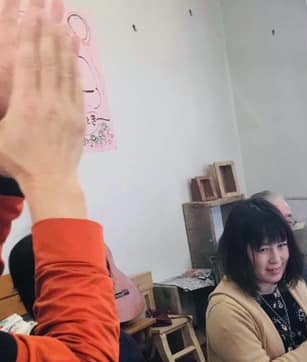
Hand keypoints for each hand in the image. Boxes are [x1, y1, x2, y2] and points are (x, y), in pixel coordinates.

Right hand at [0, 0, 83, 199]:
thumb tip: (1, 87)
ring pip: (64, 70)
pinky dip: (74, 66)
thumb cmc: (18, 159)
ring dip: (62, 45)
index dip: (30, 37)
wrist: (51, 179)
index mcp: (25, 103)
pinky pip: (76, 86)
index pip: (27, 63)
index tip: (31, 17)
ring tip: (61, 23)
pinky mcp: (78, 116)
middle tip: (47, 9)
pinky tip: (73, 52)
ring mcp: (66, 108)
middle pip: (47, 60)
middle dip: (46, 32)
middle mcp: (48, 101)